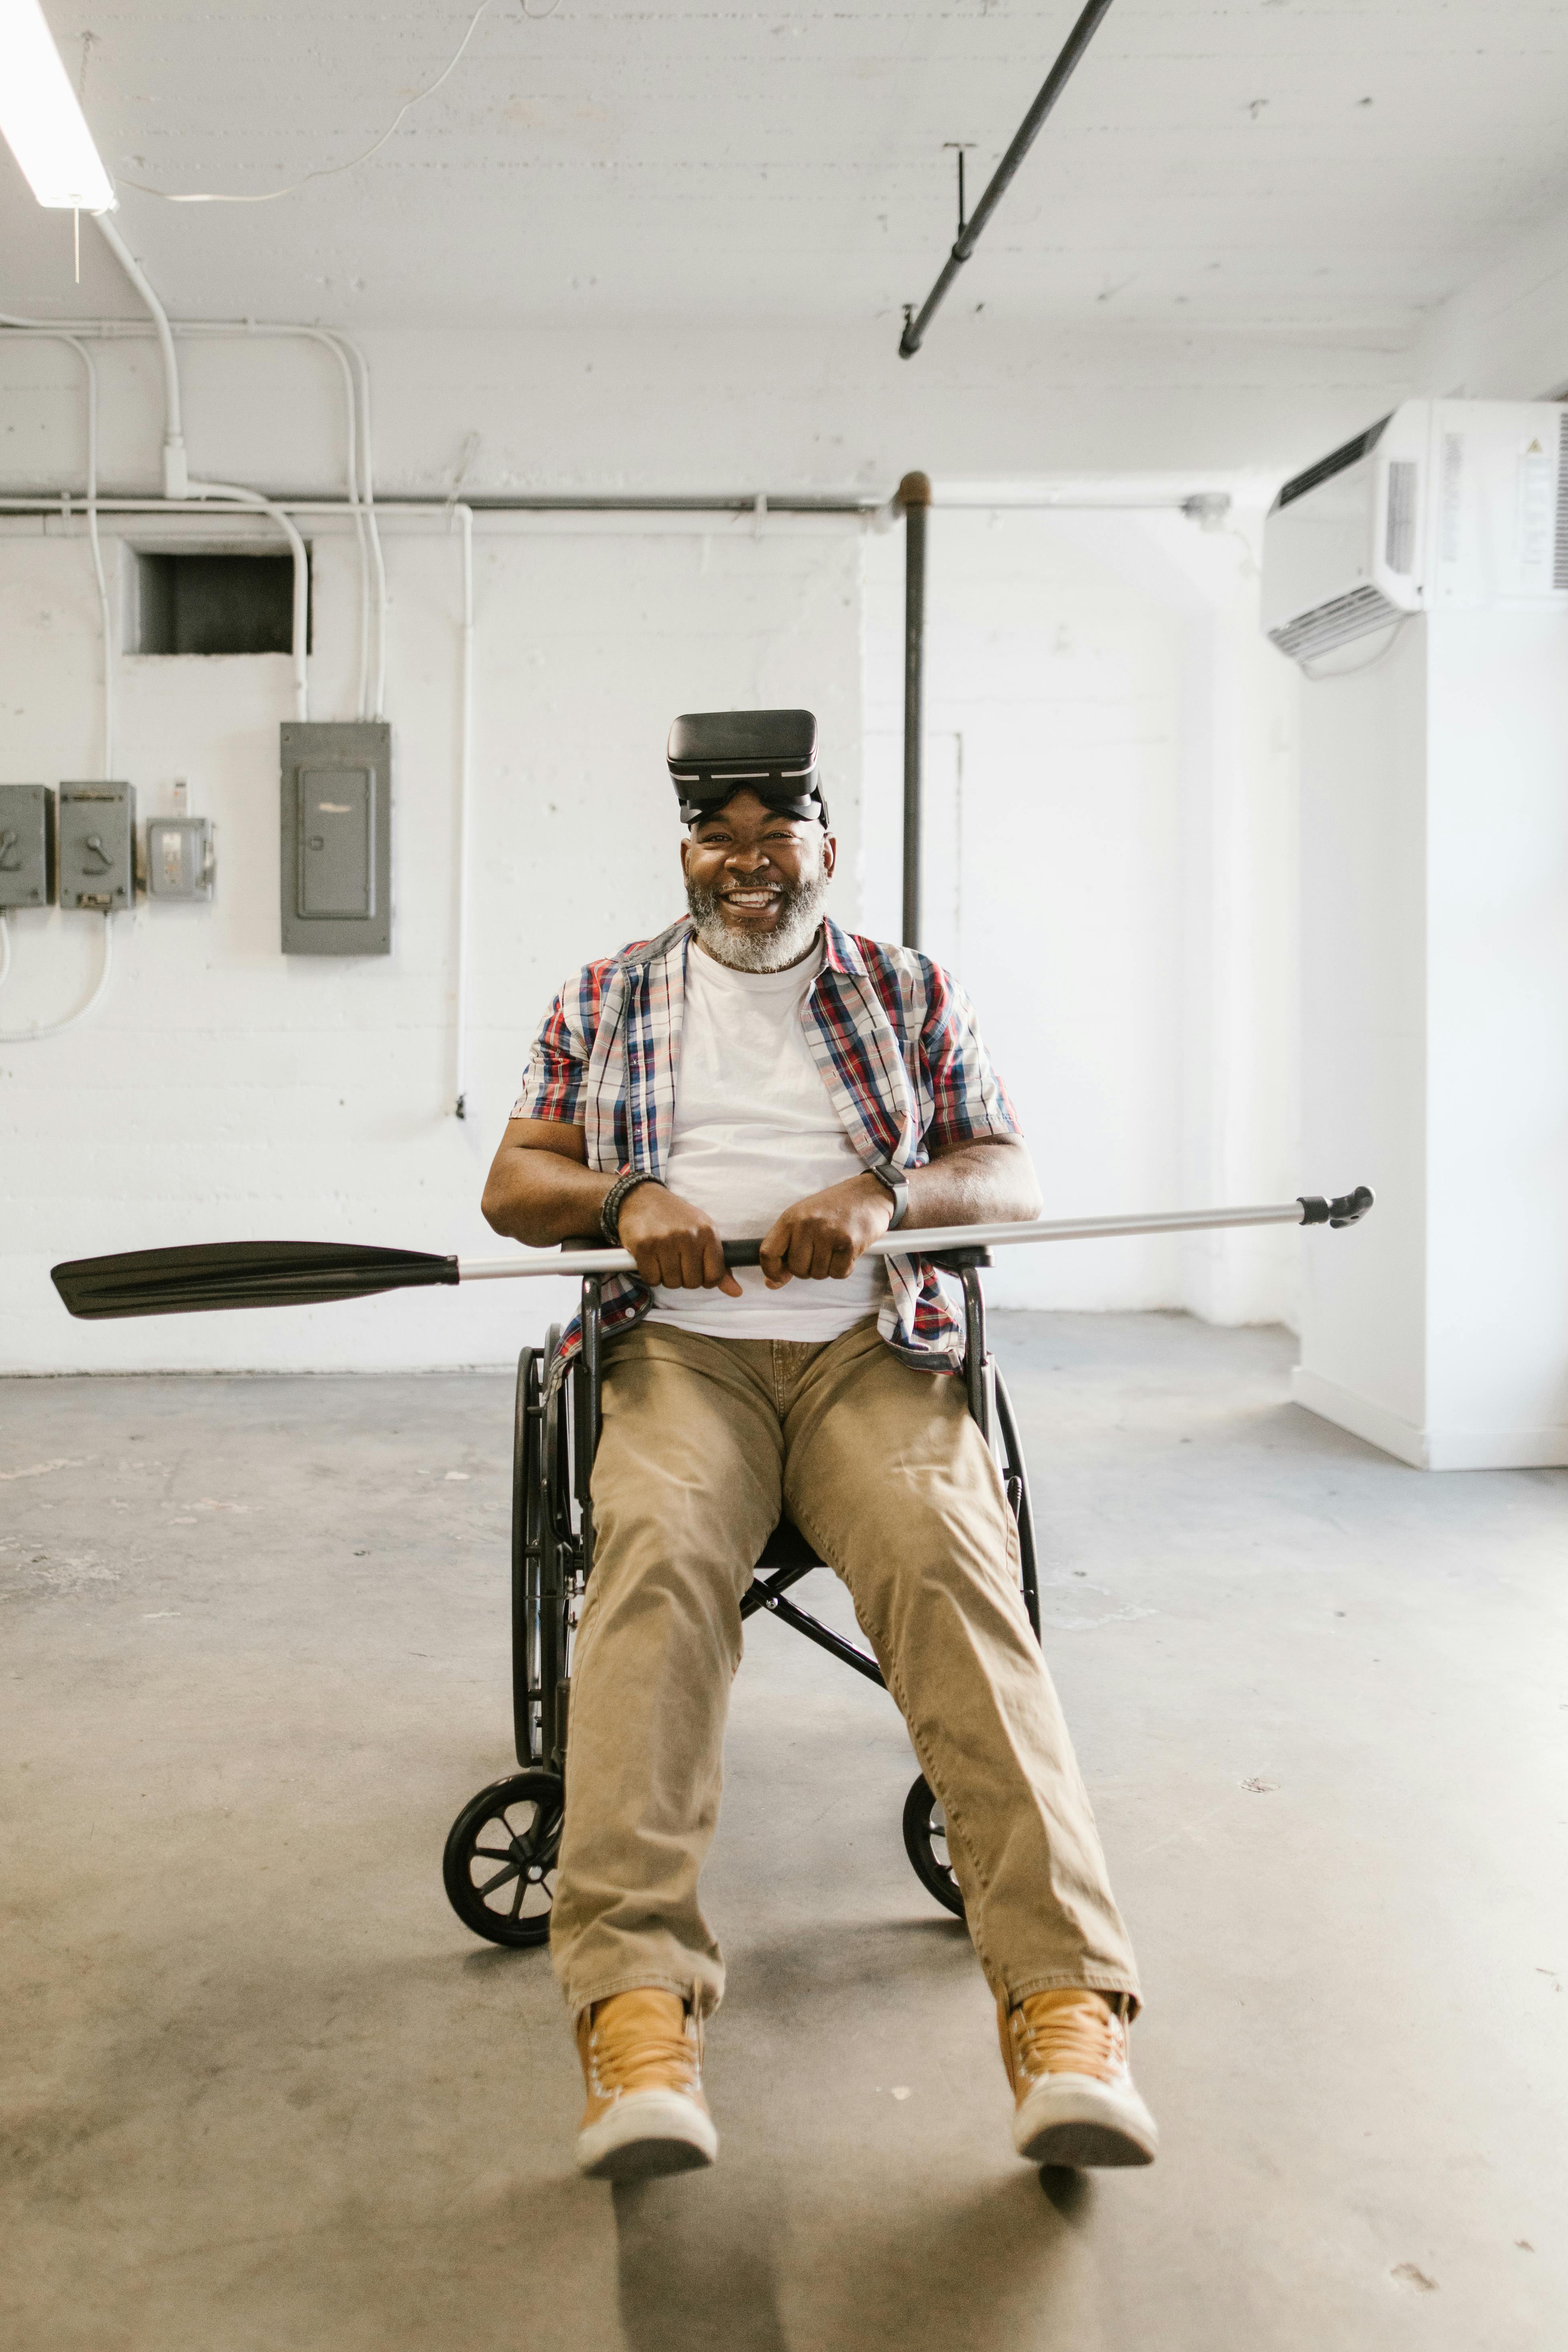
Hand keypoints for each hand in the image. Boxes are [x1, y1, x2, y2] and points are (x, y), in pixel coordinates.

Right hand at [617, 1183, 742, 1294]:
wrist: (643, 1198)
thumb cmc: (676, 1217)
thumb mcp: (703, 1233)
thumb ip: (719, 1265)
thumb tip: (736, 1292)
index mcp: (708, 1232)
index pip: (714, 1276)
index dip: (705, 1279)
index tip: (696, 1270)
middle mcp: (689, 1236)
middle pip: (692, 1282)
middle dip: (683, 1278)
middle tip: (676, 1261)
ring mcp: (665, 1241)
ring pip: (672, 1282)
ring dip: (666, 1276)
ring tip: (663, 1258)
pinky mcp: (644, 1246)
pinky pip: (652, 1279)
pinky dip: (650, 1274)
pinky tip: (650, 1258)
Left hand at [759, 1174, 894, 1286]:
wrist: (869, 1193)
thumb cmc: (835, 1207)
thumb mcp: (804, 1220)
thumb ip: (787, 1249)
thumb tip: (772, 1282)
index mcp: (791, 1218)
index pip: (768, 1253)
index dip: (771, 1271)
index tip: (779, 1277)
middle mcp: (807, 1225)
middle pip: (797, 1269)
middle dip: (808, 1269)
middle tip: (820, 1253)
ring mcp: (828, 1234)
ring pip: (818, 1274)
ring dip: (827, 1268)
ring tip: (835, 1248)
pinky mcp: (849, 1243)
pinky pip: (838, 1273)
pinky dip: (844, 1268)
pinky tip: (847, 1252)